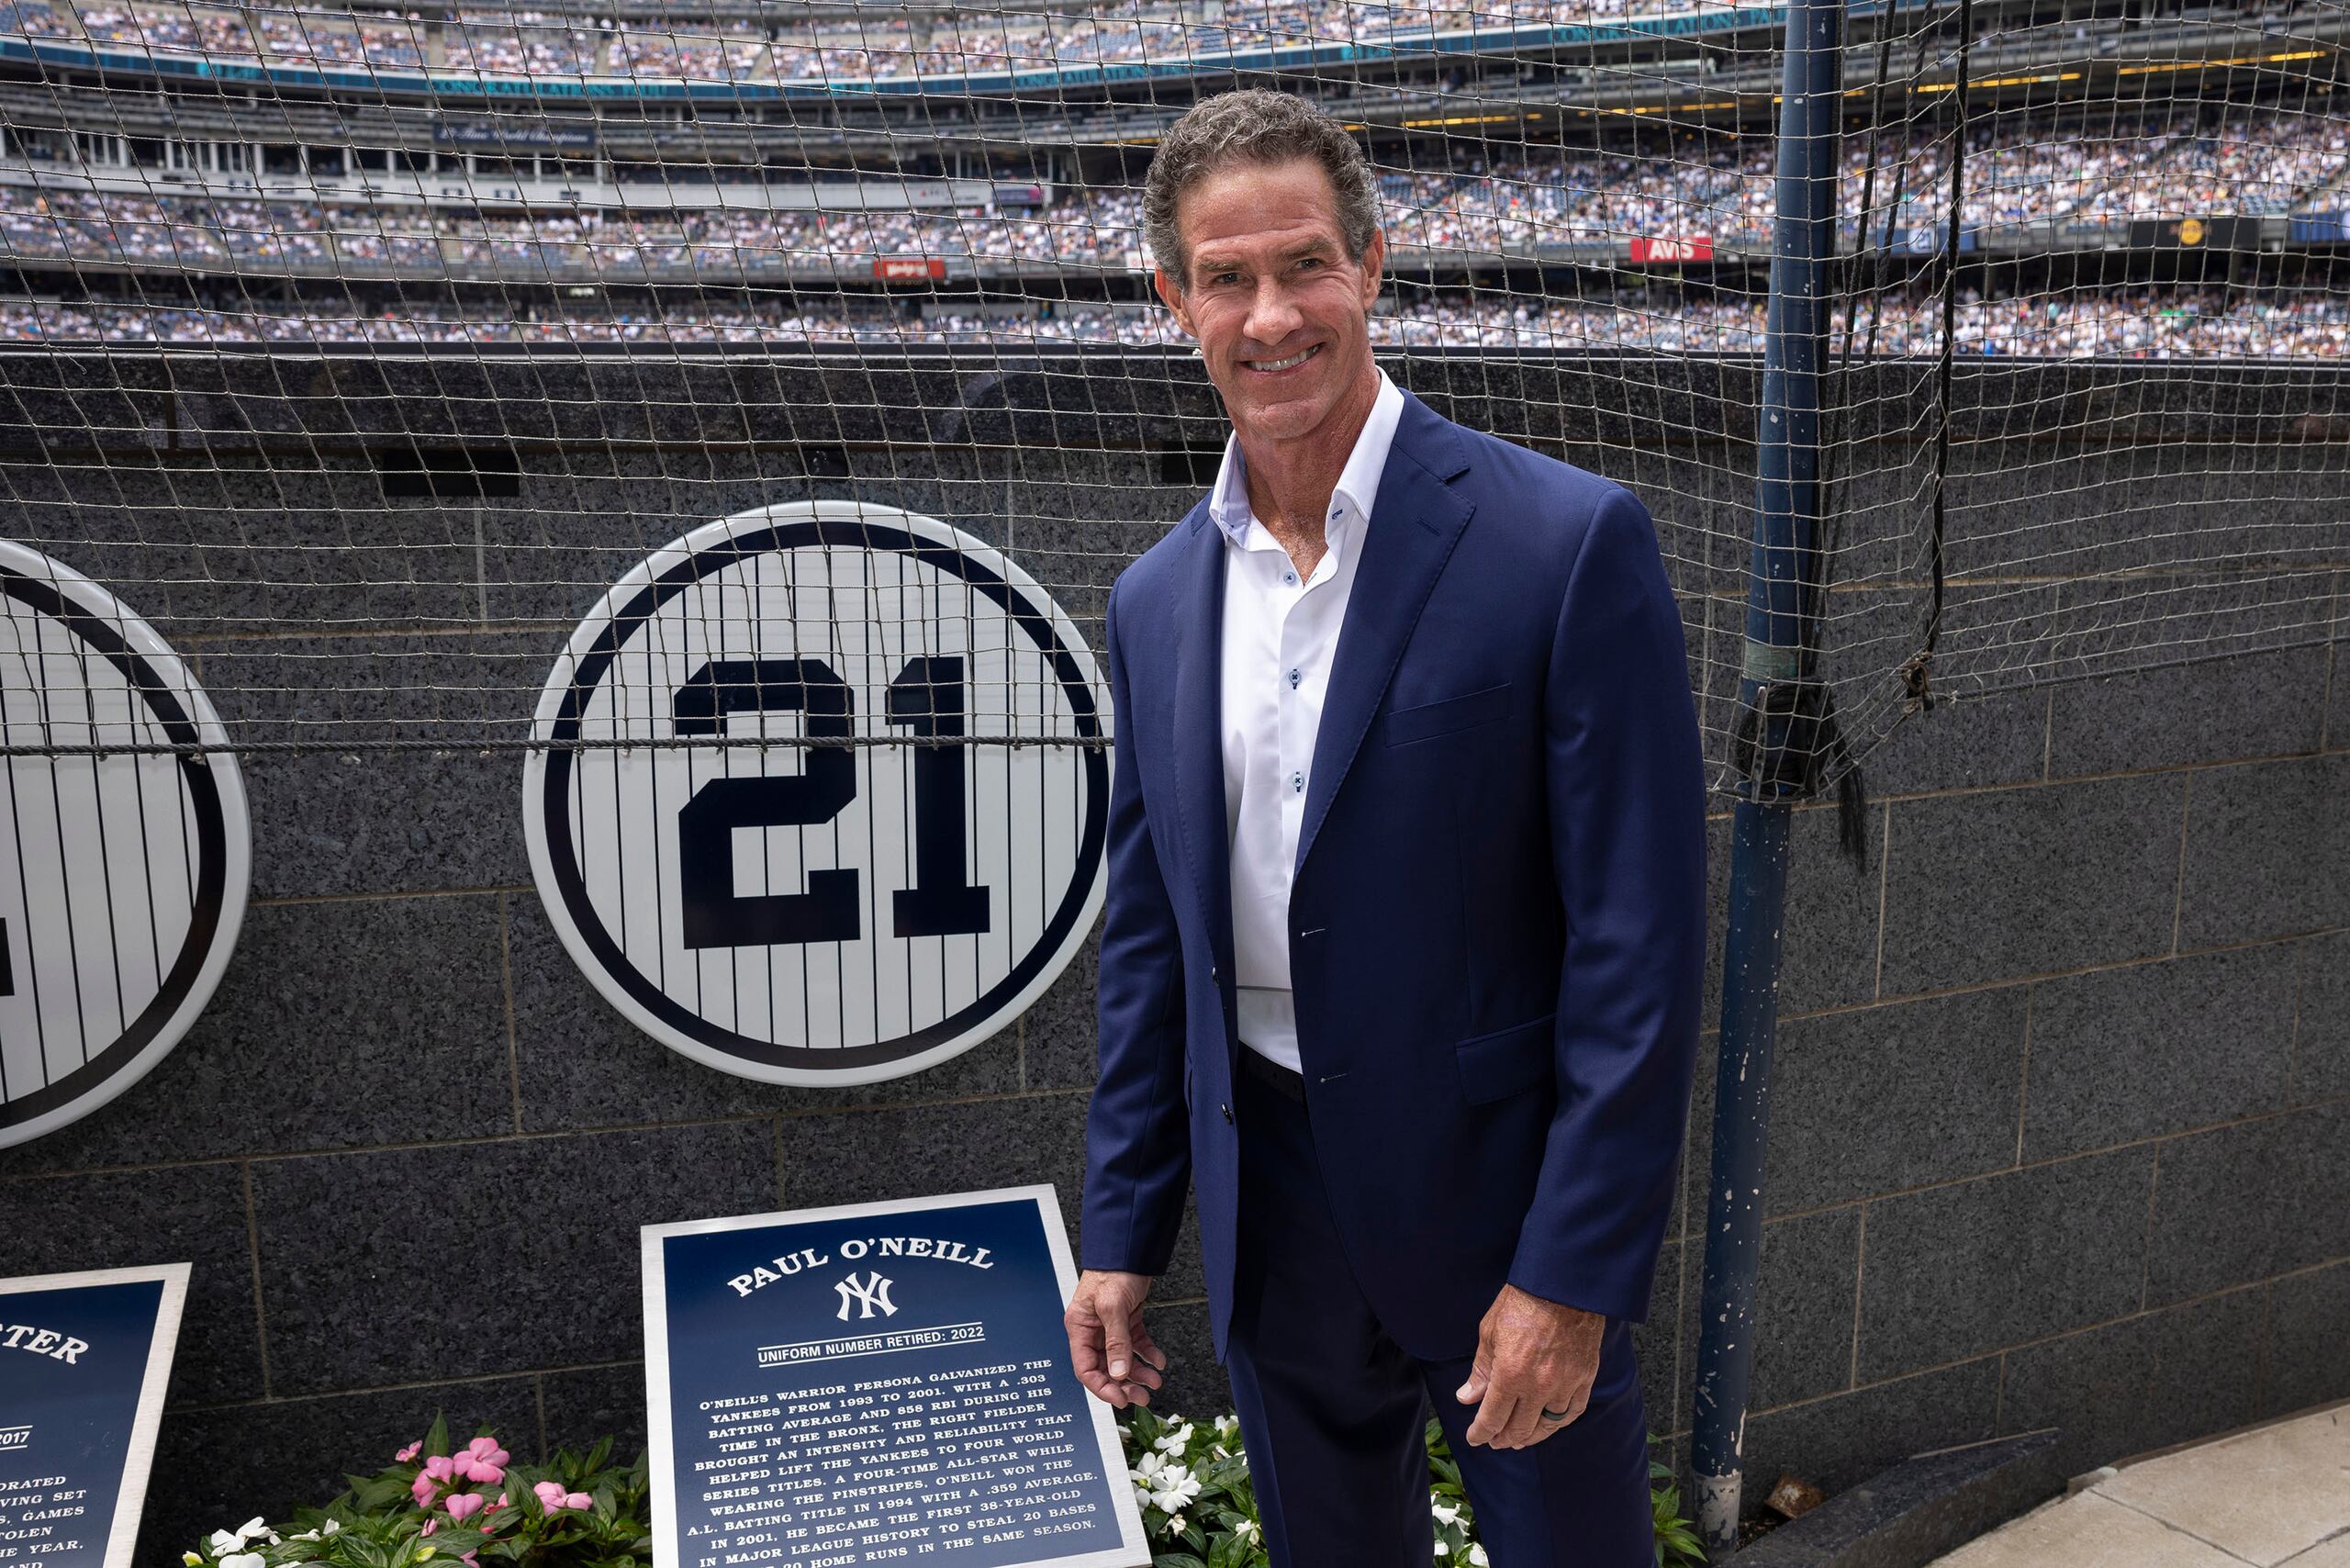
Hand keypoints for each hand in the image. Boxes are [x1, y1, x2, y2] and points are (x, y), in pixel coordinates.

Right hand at [1065, 1269, 1167, 1409]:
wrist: (1131, 1249)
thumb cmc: (1113, 1271)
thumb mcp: (1112, 1307)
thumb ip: (1116, 1341)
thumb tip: (1117, 1372)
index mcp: (1080, 1327)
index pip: (1085, 1368)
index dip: (1102, 1387)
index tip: (1120, 1399)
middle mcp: (1093, 1330)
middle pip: (1105, 1368)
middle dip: (1124, 1384)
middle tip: (1141, 1397)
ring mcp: (1110, 1327)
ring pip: (1122, 1360)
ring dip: (1138, 1373)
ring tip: (1154, 1382)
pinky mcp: (1127, 1320)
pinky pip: (1136, 1345)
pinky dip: (1147, 1356)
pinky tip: (1158, 1362)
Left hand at [1454, 1284, 1604, 1449]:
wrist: (1563, 1286)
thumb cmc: (1523, 1303)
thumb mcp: (1490, 1333)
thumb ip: (1481, 1370)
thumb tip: (1467, 1397)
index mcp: (1510, 1374)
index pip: (1493, 1417)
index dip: (1481, 1432)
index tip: (1475, 1438)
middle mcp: (1538, 1386)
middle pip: (1519, 1428)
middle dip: (1503, 1438)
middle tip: (1495, 1441)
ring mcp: (1565, 1384)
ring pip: (1547, 1426)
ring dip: (1530, 1436)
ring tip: (1518, 1440)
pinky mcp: (1585, 1378)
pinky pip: (1572, 1412)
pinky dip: (1558, 1423)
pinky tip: (1548, 1424)